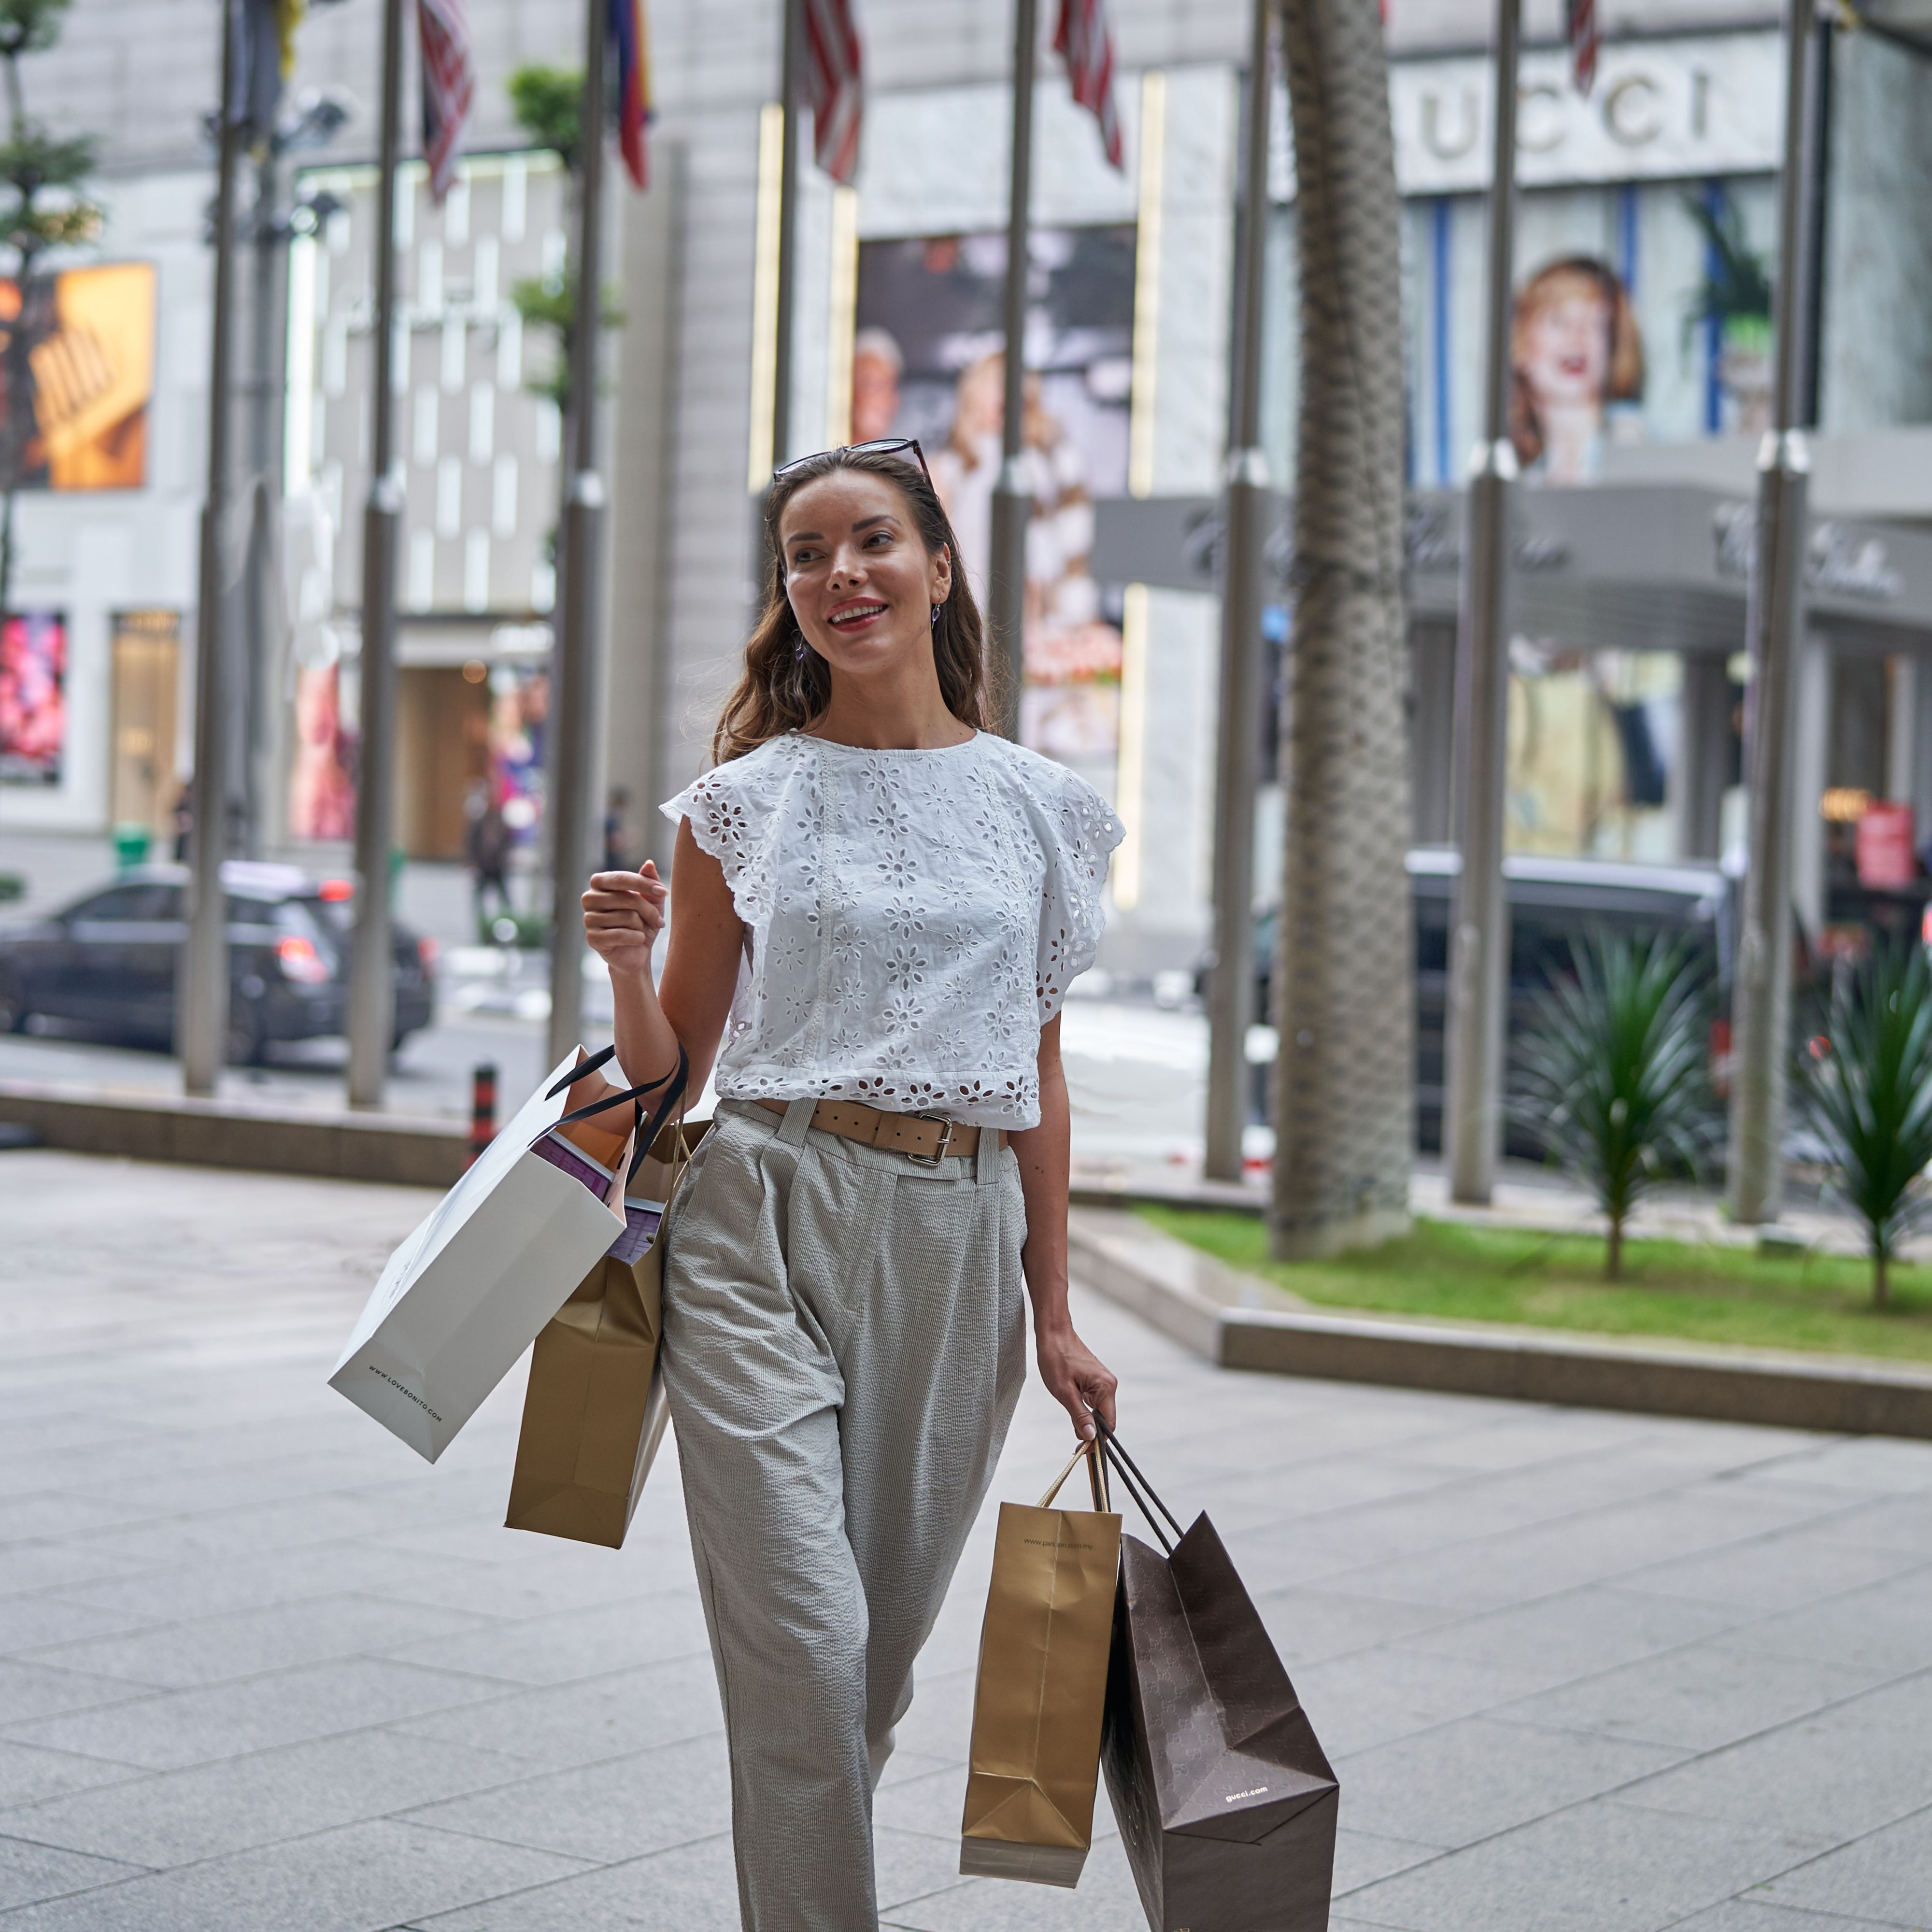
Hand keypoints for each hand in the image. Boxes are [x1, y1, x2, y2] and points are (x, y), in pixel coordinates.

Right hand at [582, 863, 666, 977]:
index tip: (664, 893)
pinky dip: (636, 938)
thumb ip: (649, 880)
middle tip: (659, 921)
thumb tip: (649, 863)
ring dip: (642, 927)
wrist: (637, 952)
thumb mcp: (651, 900)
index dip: (645, 884)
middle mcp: (589, 898)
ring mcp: (588, 919)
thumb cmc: (642, 922)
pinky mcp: (592, 938)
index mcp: (599, 883)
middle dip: (649, 910)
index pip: (622, 878)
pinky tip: (636, 940)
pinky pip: (621, 934)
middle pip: (627, 898)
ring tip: (641, 931)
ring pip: (627, 917)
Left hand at [1036, 1325, 1117, 1442]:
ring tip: (1069, 1420)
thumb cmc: (1056, 1357)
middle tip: (1074, 1444)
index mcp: (1105, 1387)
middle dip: (1090, 1431)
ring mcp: (1103, 1382)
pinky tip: (1071, 1407)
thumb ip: (1079, 1415)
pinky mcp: (1096, 1380)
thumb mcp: (1064, 1391)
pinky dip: (1084, 1410)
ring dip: (1085, 1420)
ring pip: (1098, 1412)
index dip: (1097, 1440)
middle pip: (1104, 1420)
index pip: (1108, 1424)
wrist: (1053, 1332)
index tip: (1082, 1451)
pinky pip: (1094, 1402)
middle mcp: (1109, 1384)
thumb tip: (1090, 1436)